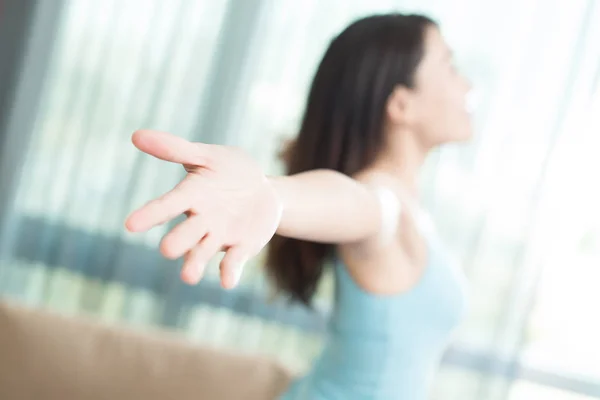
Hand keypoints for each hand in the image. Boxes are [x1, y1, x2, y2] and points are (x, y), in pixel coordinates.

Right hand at [125, 130, 281, 288]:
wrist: (262, 188)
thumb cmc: (229, 170)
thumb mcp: (208, 156)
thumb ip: (176, 149)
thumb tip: (136, 135)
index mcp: (191, 196)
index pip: (167, 205)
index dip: (150, 214)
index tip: (130, 225)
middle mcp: (200, 220)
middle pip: (186, 233)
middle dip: (178, 241)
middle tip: (167, 249)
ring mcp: (220, 236)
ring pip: (203, 251)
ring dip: (195, 263)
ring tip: (188, 277)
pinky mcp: (240, 248)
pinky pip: (233, 262)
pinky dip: (229, 272)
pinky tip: (227, 281)